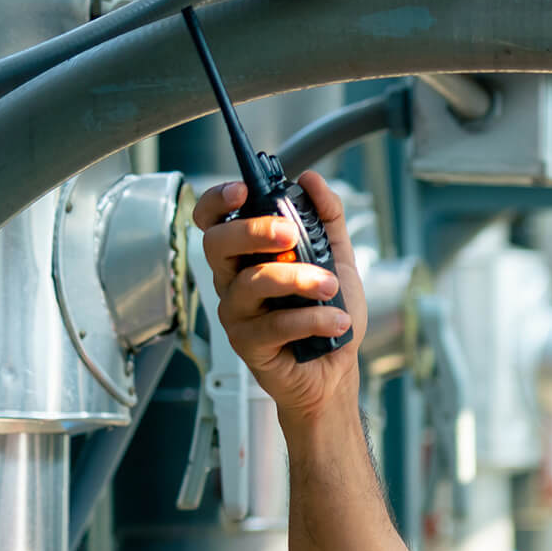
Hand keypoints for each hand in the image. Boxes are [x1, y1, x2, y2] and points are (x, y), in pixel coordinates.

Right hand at [192, 171, 365, 423]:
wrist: (337, 370)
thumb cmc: (327, 314)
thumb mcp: (336, 259)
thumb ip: (327, 219)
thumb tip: (311, 179)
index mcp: (246, 255)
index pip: (213, 220)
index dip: (218, 201)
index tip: (242, 190)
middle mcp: (232, 280)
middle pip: (218, 244)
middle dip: (254, 232)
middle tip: (291, 235)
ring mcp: (236, 313)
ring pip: (252, 283)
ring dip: (297, 279)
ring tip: (331, 287)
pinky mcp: (248, 344)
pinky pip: (274, 324)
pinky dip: (312, 320)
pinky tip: (338, 322)